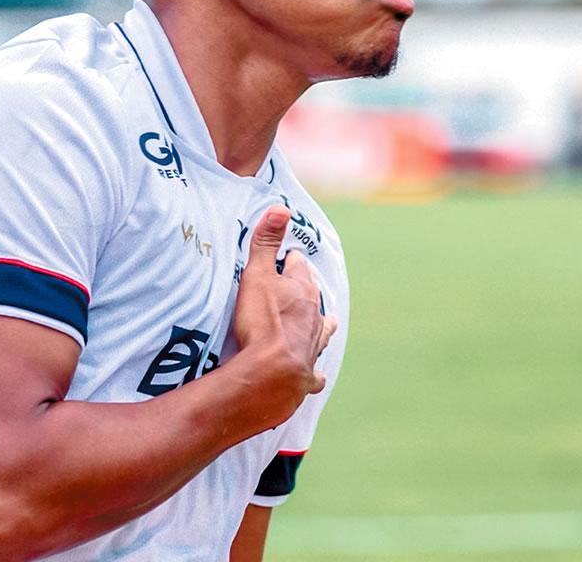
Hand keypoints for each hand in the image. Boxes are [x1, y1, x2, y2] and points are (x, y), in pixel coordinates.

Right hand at [231, 206, 337, 430]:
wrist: (272, 373)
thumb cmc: (262, 321)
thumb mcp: (257, 275)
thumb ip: (266, 242)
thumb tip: (281, 206)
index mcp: (302, 291)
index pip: (299, 267)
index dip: (291, 261)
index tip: (287, 257)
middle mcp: (314, 317)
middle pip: (314, 297)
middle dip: (307, 289)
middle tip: (301, 285)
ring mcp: (313, 346)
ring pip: (322, 331)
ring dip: (321, 325)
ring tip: (324, 321)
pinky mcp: (306, 375)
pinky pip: (314, 372)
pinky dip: (313, 370)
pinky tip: (315, 374)